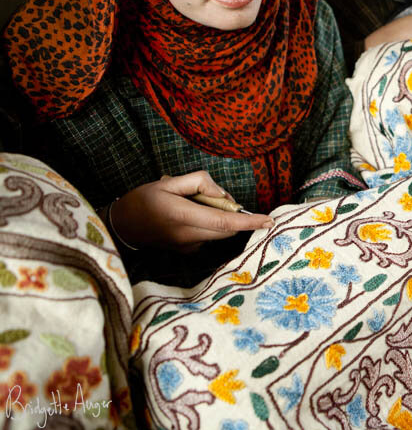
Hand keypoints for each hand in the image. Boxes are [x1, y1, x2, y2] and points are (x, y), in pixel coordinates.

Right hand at [110, 171, 273, 251]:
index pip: (223, 221)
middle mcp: (187, 235)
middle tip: (211, 197)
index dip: (248, 221)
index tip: (268, 220)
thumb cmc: (144, 200)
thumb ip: (199, 182)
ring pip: (219, 233)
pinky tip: (190, 217)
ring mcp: (187, 247)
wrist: (121, 226)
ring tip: (195, 205)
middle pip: (226, 228)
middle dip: (232, 214)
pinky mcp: (186, 251)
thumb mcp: (168, 182)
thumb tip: (223, 194)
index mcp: (182, 216)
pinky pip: (209, 237)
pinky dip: (209, 226)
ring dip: (220, 219)